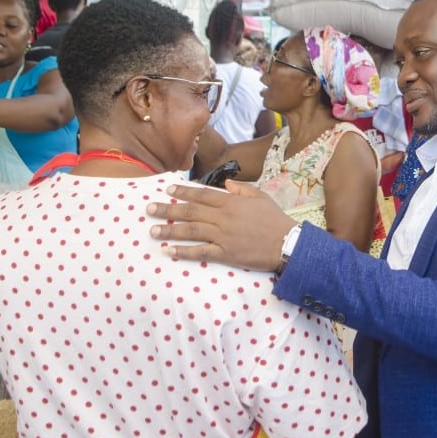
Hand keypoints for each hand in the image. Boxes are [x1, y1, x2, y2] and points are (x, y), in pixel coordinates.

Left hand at [147, 180, 294, 271]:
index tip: (168, 190)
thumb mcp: (261, 197)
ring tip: (153, 231)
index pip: (202, 195)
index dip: (183, 192)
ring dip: (170, 231)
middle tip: (149, 209)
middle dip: (168, 210)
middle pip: (190, 212)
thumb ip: (241, 189)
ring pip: (191, 231)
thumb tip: (225, 184)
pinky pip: (200, 252)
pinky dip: (183, 252)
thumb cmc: (275, 219)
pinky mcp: (225, 253)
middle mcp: (223, 217)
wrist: (286, 242)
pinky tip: (169, 252)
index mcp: (231, 202)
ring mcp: (222, 236)